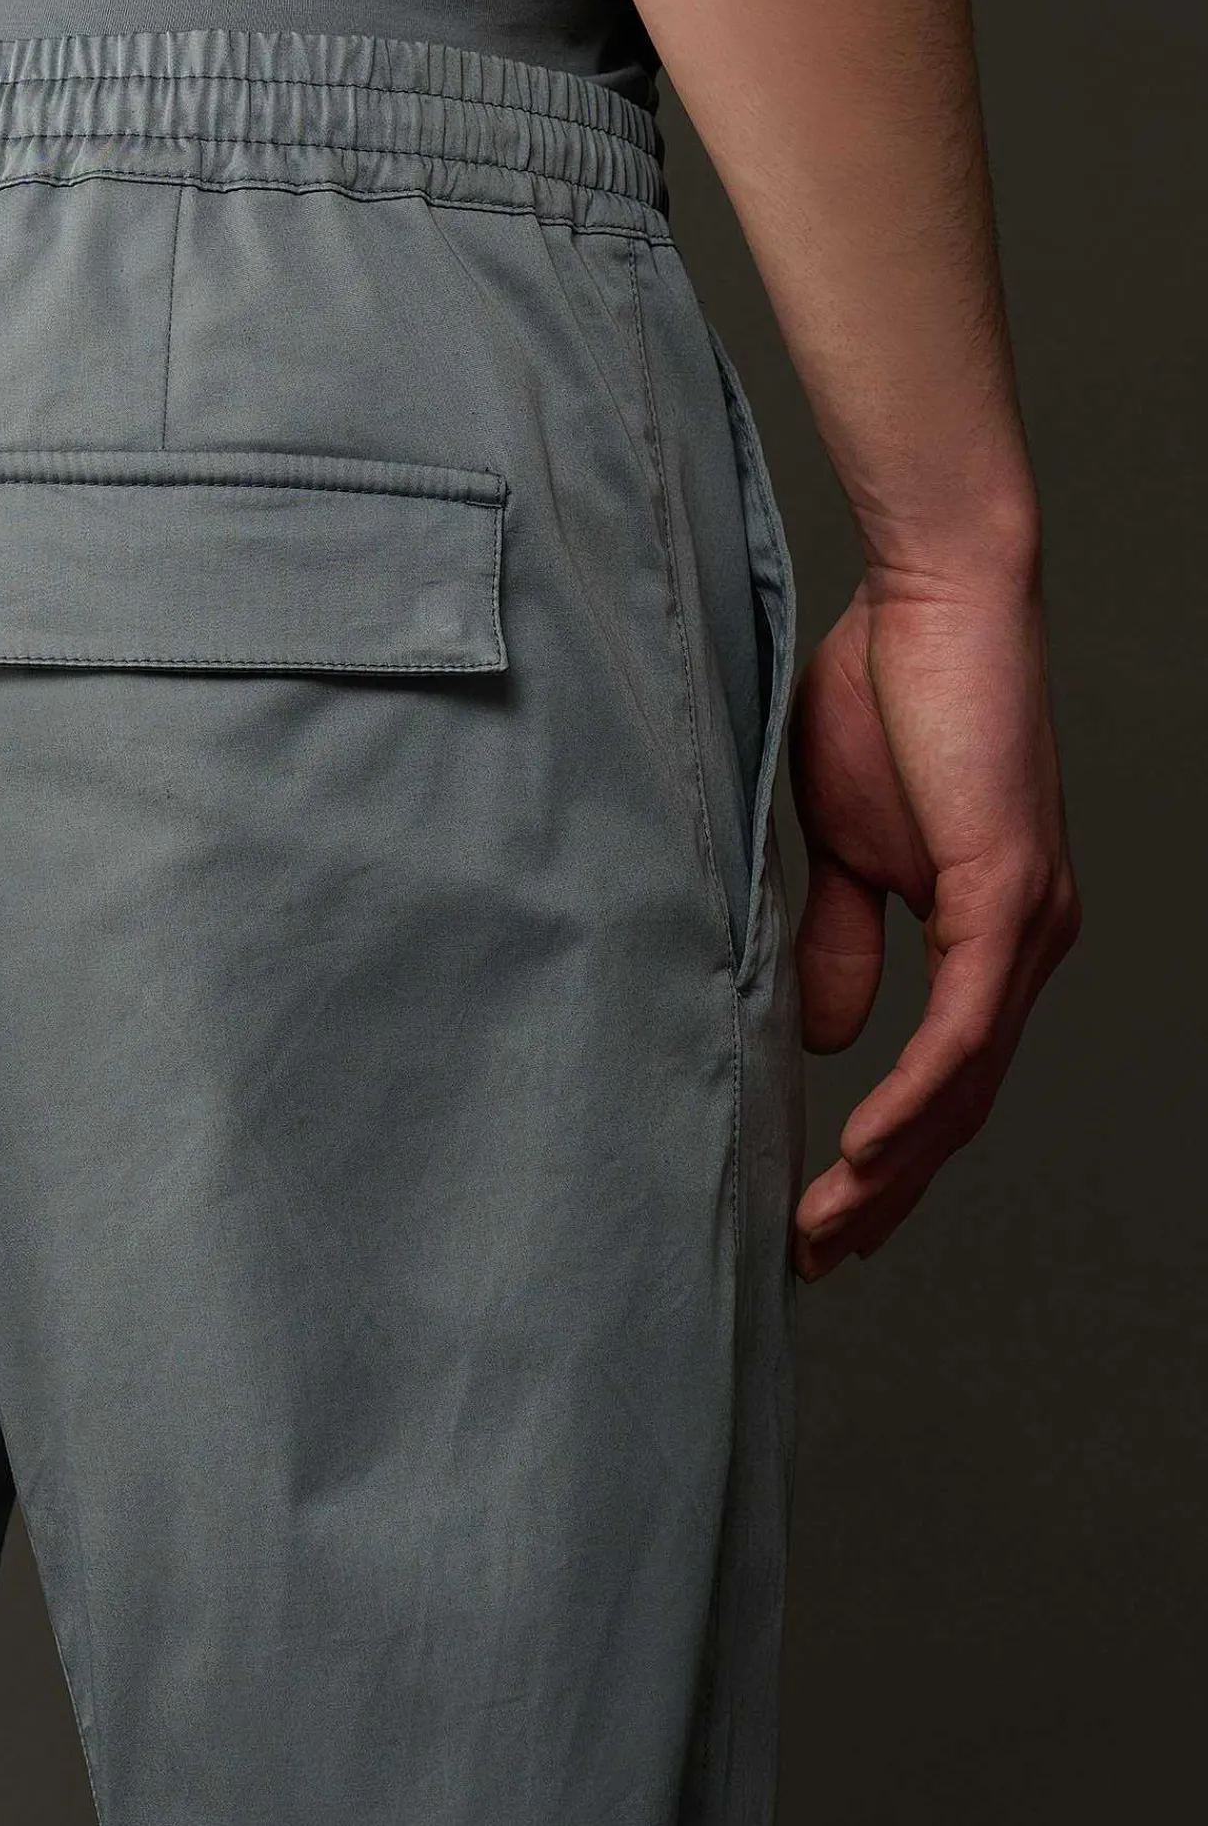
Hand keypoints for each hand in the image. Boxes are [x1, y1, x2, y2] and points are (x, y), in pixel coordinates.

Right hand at [788, 547, 1080, 1281]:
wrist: (931, 595)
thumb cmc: (883, 698)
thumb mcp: (842, 848)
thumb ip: (844, 941)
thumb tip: (829, 1039)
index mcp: (991, 935)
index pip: (945, 1077)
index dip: (891, 1156)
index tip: (828, 1214)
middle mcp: (1029, 945)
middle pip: (962, 1105)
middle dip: (891, 1192)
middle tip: (821, 1254)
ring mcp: (1029, 924)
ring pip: (967, 1084)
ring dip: (897, 1169)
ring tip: (830, 1228)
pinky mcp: (1010, 891)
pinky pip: (963, 1024)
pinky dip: (916, 1096)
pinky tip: (869, 1152)